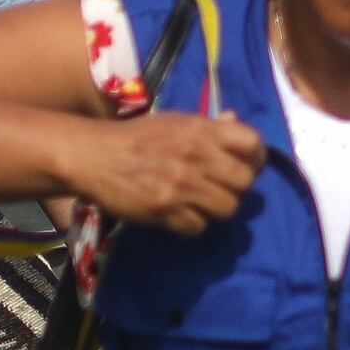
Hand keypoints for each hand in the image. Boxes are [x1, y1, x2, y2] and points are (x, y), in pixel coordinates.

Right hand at [68, 110, 263, 233]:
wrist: (94, 156)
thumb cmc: (137, 137)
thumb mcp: (175, 122)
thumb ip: (207, 126)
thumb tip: (235, 121)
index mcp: (200, 130)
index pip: (252, 143)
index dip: (255, 157)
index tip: (246, 164)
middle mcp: (195, 156)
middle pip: (245, 182)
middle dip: (236, 187)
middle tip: (221, 188)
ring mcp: (181, 185)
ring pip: (227, 208)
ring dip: (216, 209)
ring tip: (200, 203)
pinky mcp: (165, 210)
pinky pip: (199, 227)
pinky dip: (192, 224)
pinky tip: (179, 214)